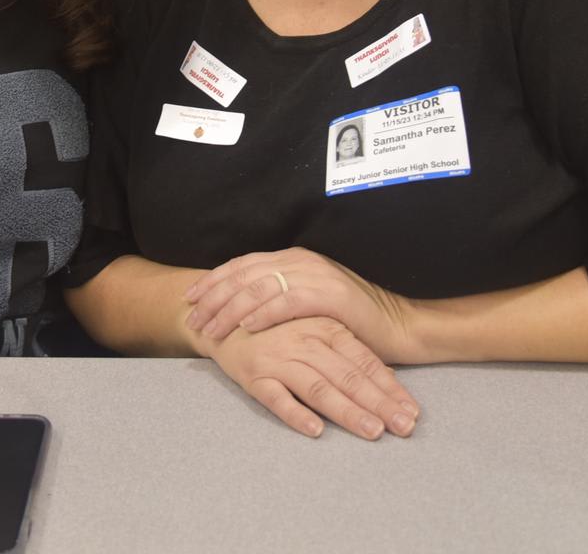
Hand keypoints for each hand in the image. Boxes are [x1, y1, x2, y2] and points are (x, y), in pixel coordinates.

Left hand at [185, 248, 416, 361]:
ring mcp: (315, 275)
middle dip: (213, 297)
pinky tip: (246, 327)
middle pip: (243, 274)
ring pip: (259, 287)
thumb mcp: (309, 300)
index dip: (213, 280)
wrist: (396, 324)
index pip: (243, 265)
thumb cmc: (350, 319)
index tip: (190, 298)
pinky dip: (262, 314)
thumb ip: (280, 295)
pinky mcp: (329, 294)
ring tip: (211, 329)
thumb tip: (240, 306)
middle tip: (192, 318)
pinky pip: (286, 301)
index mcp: (293, 258)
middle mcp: (300, 261)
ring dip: (230, 309)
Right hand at [202, 316, 419, 439]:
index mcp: (325, 327)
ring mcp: (279, 358)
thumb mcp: (316, 329)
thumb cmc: (277, 326)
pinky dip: (296, 413)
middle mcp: (305, 341)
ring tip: (372, 431)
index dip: (390, 388)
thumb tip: (390, 379)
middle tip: (403, 427)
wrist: (222, 315)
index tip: (411, 412)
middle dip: (379, 404)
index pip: (364, 361)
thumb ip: (348, 352)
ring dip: (347, 411)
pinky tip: (315, 430)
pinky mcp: (254, 375)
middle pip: (348, 377)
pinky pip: (276, 397)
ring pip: (319, 388)